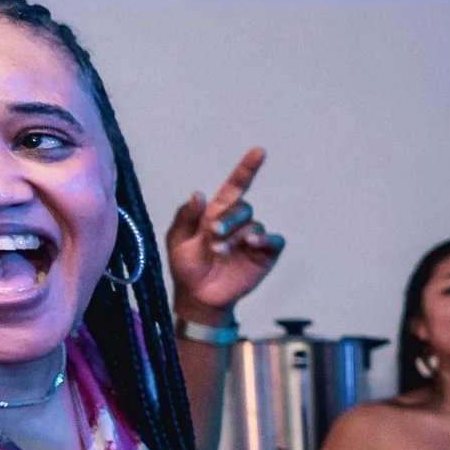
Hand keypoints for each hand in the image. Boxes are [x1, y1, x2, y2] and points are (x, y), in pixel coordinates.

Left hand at [164, 148, 283, 322]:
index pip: (235, 186)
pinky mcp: (265, 255)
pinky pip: (273, 240)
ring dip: (237, 236)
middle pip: (243, 206)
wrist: (199, 297)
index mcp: (217, 213)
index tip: (259, 152)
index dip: (247, 169)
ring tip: (220, 251)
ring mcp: (253, 239)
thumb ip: (186, 216)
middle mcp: (238, 223)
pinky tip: (252, 244)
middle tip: (213, 234)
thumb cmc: (186, 267)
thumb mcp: (176, 240)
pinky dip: (265, 239)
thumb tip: (199, 194)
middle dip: (228, 218)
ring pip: (253, 225)